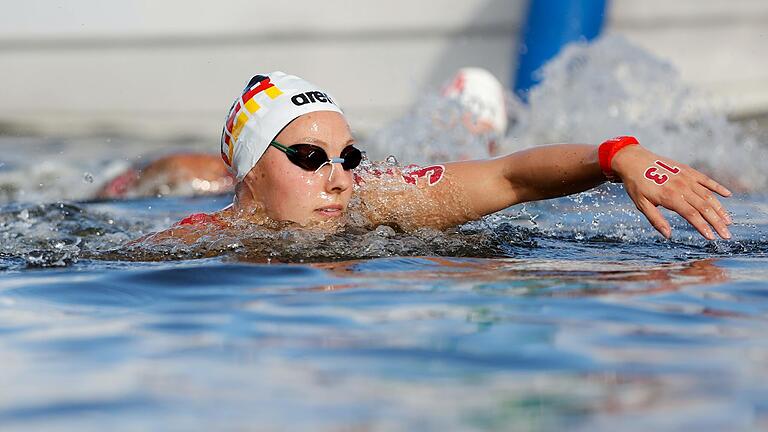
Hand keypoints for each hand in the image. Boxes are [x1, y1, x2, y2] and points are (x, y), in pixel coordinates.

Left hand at [612, 145, 731, 239]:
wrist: (633, 160)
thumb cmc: (636, 185)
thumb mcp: (641, 204)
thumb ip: (656, 220)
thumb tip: (668, 236)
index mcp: (669, 197)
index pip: (691, 214)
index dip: (703, 227)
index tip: (712, 238)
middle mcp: (681, 186)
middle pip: (704, 207)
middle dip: (717, 222)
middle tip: (727, 235)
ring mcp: (686, 177)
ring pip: (708, 195)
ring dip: (720, 208)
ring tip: (729, 221)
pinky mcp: (688, 170)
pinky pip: (706, 180)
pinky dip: (717, 187)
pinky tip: (728, 195)